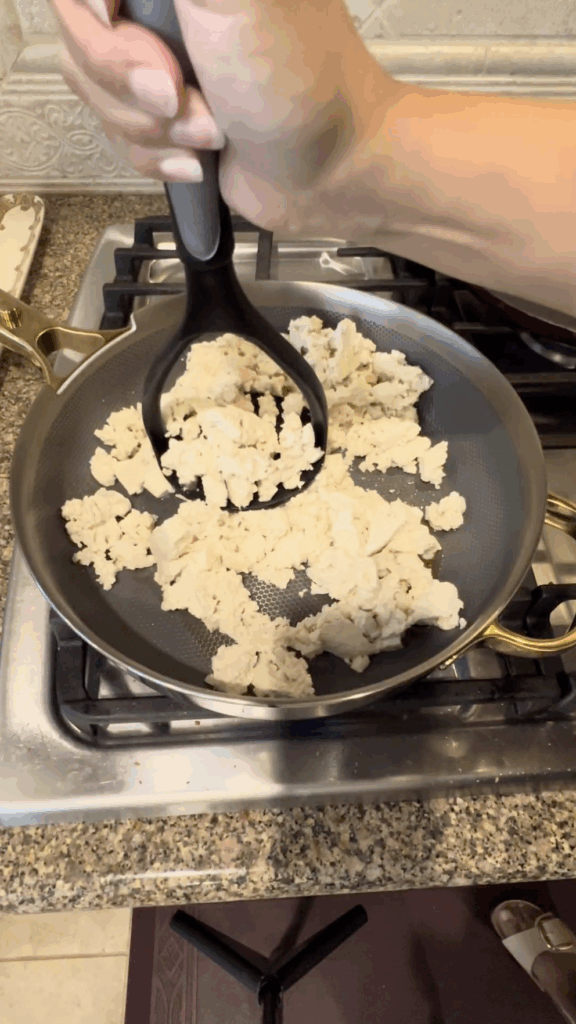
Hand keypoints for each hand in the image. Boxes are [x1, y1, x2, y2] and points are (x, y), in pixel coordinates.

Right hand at [51, 0, 394, 231]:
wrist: (332, 175)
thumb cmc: (301, 85)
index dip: (91, 10)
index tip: (119, 26)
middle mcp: (163, 1)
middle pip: (79, 32)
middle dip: (129, 83)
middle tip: (182, 96)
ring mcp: (158, 56)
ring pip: (92, 88)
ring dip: (149, 127)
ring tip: (211, 131)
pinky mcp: (160, 112)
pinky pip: (114, 132)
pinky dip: (156, 155)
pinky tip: (201, 157)